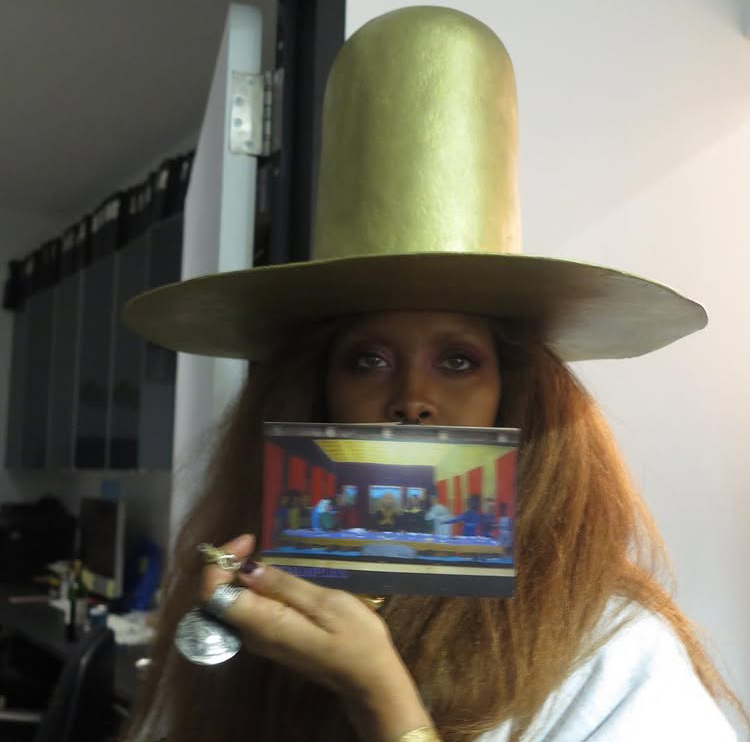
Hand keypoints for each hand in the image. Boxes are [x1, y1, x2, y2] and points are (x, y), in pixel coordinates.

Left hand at [200, 535, 433, 740]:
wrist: (369, 680)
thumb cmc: (356, 639)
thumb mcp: (326, 603)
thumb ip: (285, 586)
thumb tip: (247, 569)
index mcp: (265, 625)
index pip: (214, 596)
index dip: (219, 564)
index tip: (249, 542)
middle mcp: (255, 636)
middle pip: (220, 599)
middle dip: (229, 566)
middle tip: (256, 543)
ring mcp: (263, 641)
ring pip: (234, 604)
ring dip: (242, 575)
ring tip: (267, 554)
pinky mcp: (274, 641)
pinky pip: (251, 611)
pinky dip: (255, 589)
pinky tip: (278, 577)